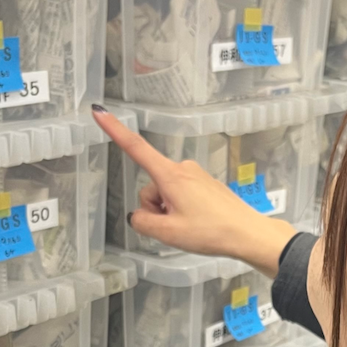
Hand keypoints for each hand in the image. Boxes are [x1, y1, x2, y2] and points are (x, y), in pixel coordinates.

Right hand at [93, 106, 296, 277]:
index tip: (99, 112)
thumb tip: (138, 216)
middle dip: (156, 208)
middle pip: (151, 186)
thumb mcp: (168, 232)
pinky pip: (182, 195)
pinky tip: (200, 222)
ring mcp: (195, 175)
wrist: (248, 233)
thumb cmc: (211, 231)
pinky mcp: (205, 184)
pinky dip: (183, 210)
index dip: (114, 130)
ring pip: (166, 193)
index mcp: (170, 176)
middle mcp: (182, 169)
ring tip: (191, 225)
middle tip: (176, 225)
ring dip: (171, 211)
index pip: (135, 148)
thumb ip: (143, 222)